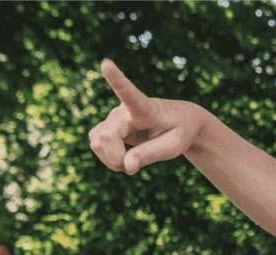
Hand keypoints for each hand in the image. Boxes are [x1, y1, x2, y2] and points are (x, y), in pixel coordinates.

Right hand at [89, 59, 204, 174]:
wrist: (179, 122)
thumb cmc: (179, 131)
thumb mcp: (173, 146)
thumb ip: (150, 155)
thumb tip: (126, 165)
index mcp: (145, 107)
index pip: (129, 94)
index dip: (116, 80)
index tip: (106, 64)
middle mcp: (124, 109)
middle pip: (106, 137)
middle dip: (115, 158)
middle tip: (134, 169)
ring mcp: (112, 117)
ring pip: (96, 143)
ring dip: (111, 159)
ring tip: (133, 160)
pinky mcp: (106, 126)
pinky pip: (96, 146)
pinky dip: (108, 158)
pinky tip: (124, 156)